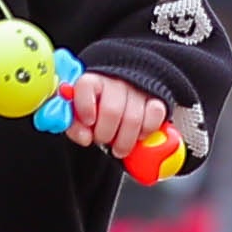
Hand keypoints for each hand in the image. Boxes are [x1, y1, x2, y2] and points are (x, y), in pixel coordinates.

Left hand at [56, 72, 171, 161]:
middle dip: (104, 134)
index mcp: (93, 82)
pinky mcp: (156, 100)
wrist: (124, 99)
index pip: (86, 86)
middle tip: (103, 141)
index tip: (89, 122)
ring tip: (118, 149)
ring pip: (133, 119)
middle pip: (111, 110)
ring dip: (124, 142)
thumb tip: (84, 137)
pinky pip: (155, 117)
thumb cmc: (98, 111)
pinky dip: (146, 132)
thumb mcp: (80, 117)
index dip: (85, 107)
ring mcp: (137, 90)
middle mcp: (116, 82)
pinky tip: (137, 136)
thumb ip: (75, 126)